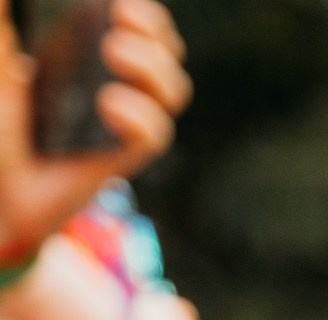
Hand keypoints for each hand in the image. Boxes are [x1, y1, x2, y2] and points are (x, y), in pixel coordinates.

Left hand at [0, 0, 192, 253]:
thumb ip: (7, 22)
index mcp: (93, 59)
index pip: (142, 31)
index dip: (147, 16)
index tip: (122, 2)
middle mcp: (117, 89)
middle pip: (168, 57)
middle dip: (156, 35)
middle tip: (123, 18)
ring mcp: (123, 126)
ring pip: (172, 92)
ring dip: (154, 67)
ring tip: (115, 51)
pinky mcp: (122, 159)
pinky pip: (153, 136)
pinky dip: (139, 115)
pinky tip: (109, 103)